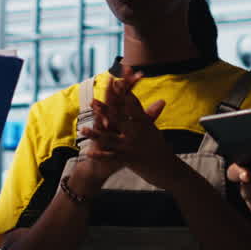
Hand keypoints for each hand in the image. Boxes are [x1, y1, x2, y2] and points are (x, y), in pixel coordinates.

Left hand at [79, 72, 188, 191]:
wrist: (168, 169)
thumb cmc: (159, 147)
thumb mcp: (153, 129)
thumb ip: (151, 115)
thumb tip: (160, 100)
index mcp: (144, 122)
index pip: (132, 103)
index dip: (123, 91)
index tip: (115, 80)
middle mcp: (138, 132)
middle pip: (119, 118)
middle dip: (105, 109)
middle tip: (93, 101)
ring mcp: (132, 146)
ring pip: (110, 138)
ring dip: (96, 134)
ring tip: (82, 129)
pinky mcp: (129, 159)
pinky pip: (111, 157)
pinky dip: (100, 156)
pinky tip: (88, 153)